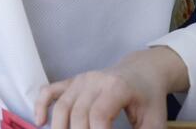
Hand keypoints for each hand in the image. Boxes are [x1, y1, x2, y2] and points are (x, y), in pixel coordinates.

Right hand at [34, 47, 187, 128]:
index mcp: (116, 88)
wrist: (141, 72)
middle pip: (78, 114)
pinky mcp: (71, 81)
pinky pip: (49, 91)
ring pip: (61, 106)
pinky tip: (40, 122)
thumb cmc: (148, 98)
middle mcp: (93, 81)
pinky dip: (41, 105)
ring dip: (59, 128)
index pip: (98, 115)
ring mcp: (79, 80)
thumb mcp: (155, 120)